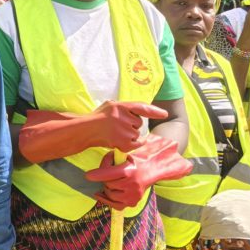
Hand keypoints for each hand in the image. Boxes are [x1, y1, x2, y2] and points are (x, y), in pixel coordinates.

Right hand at [19, 102, 167, 163]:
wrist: (84, 130)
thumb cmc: (96, 117)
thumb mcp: (110, 106)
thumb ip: (124, 107)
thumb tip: (139, 111)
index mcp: (120, 105)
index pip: (142, 107)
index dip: (154, 111)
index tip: (164, 114)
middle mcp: (123, 116)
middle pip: (139, 123)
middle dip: (132, 126)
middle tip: (118, 127)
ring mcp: (122, 129)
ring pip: (137, 134)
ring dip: (130, 136)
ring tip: (116, 134)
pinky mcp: (122, 142)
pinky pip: (135, 144)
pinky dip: (131, 144)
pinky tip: (119, 142)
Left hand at [84, 134, 191, 209]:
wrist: (151, 171)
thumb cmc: (134, 161)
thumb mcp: (124, 155)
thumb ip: (110, 158)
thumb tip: (97, 170)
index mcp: (130, 171)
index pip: (109, 174)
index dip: (97, 175)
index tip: (87, 176)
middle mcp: (132, 185)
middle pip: (108, 184)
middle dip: (105, 179)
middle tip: (109, 174)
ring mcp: (133, 196)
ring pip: (110, 194)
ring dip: (107, 188)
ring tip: (112, 181)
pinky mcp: (132, 203)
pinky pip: (114, 205)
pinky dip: (107, 200)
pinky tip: (100, 194)